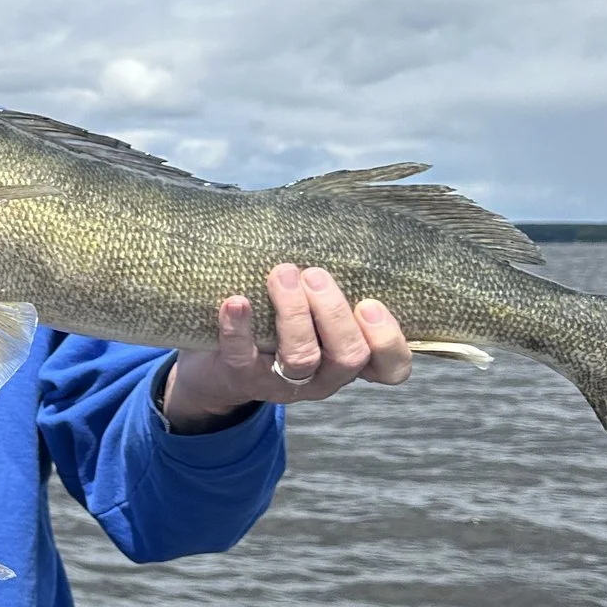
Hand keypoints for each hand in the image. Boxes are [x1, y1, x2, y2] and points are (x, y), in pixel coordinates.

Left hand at [161, 263, 410, 427]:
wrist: (215, 367)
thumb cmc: (276, 324)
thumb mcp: (312, 310)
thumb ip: (328, 285)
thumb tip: (335, 224)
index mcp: (349, 358)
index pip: (391, 367)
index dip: (388, 341)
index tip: (371, 304)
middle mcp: (324, 377)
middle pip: (348, 356)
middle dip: (334, 312)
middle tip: (314, 274)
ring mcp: (284, 383)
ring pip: (302, 358)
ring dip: (294, 313)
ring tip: (282, 274)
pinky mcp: (242, 379)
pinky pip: (242, 357)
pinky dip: (239, 328)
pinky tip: (236, 301)